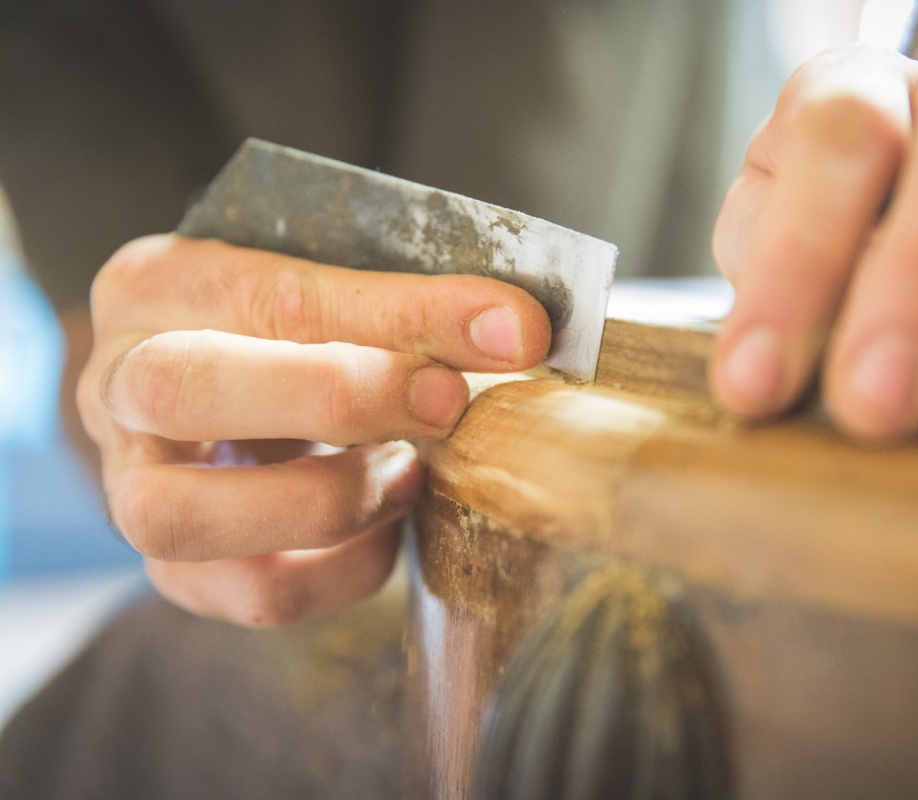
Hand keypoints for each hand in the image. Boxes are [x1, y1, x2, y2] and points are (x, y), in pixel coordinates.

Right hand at [79, 234, 550, 624]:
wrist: (219, 392)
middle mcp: (117, 385)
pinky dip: (345, 569)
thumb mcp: (328, 289)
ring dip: (330, 500)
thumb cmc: (287, 331)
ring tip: (410, 472)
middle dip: (337, 399)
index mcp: (158, 285)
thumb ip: (404, 304)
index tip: (511, 330)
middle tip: (445, 403)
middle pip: (187, 391)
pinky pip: (254, 593)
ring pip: (190, 517)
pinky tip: (392, 527)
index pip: (273, 292)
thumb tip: (521, 329)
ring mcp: (130, 487)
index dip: (401, 314)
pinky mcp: (175, 570)